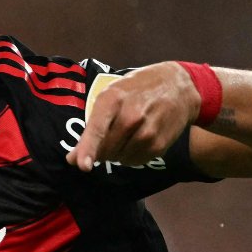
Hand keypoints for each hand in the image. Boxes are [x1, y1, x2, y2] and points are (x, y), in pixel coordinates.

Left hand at [65, 62, 199, 171]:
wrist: (179, 86)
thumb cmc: (137, 89)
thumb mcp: (111, 95)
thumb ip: (92, 127)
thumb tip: (72, 159)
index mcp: (113, 99)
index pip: (98, 129)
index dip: (88, 149)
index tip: (81, 165)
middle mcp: (131, 116)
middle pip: (105, 149)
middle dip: (99, 151)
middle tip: (108, 135)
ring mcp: (147, 132)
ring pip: (119, 158)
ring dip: (116, 153)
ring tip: (127, 132)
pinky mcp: (159, 145)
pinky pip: (134, 162)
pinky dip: (130, 156)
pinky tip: (138, 139)